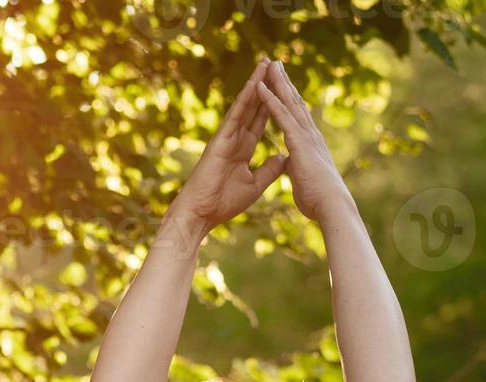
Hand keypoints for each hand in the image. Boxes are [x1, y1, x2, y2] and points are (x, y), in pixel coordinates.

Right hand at [165, 58, 288, 237]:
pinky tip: (254, 83)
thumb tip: (285, 157)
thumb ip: (269, 170)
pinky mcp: (220, 139)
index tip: (282, 87)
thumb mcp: (254, 186)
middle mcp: (234, 138)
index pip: (260, 121)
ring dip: (256, 83)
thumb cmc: (222, 204)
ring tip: (266, 63)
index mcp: (242, 149)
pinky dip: (245, 98)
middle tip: (275, 63)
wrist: (201, 214)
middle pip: (253, 107)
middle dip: (265, 86)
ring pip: (245, 105)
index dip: (271, 103)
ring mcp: (226, 137)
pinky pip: (235, 115)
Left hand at [255, 59, 353, 222]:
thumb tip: (290, 161)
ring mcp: (305, 135)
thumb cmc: (318, 198)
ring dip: (278, 82)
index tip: (282, 85)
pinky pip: (281, 115)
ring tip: (269, 64)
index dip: (288, 100)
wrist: (331, 206)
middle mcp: (309, 134)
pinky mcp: (298, 140)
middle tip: (276, 64)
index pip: (296, 117)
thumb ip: (295, 165)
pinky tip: (260, 86)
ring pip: (288, 102)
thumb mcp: (302, 177)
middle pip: (294, 103)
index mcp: (309, 143)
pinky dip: (270, 99)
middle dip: (285, 82)